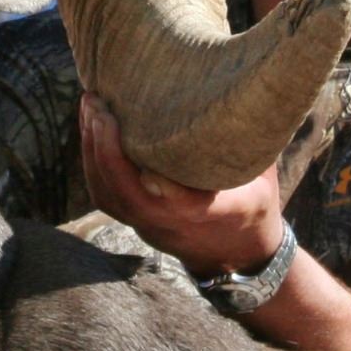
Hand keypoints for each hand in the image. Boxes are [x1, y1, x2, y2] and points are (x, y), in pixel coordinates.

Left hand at [78, 94, 284, 278]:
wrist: (243, 257)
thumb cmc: (255, 205)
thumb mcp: (261, 175)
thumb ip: (247, 140)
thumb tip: (246, 93)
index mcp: (201, 211)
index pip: (160, 192)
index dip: (128, 161)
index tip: (117, 120)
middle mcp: (166, 222)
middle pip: (120, 191)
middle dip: (101, 145)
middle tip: (95, 100)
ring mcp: (147, 226)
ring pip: (106, 194)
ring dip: (90, 149)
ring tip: (89, 108)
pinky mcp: (137, 222)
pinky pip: (105, 196)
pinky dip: (92, 162)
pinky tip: (92, 131)